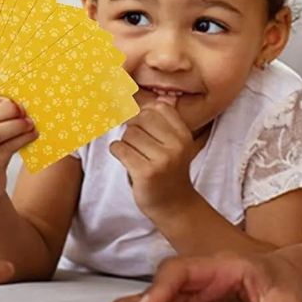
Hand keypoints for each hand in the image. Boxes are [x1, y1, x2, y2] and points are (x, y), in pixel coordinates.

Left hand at [109, 98, 198, 213]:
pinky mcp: (146, 173)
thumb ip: (167, 121)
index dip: (144, 112)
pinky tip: (127, 160)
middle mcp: (176, 146)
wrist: (175, 205)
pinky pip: (120, 149)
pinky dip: (118, 152)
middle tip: (138, 144)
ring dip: (125, 143)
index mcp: (184, 135)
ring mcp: (162, 160)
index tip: (140, 123)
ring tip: (134, 154)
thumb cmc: (170, 171)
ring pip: (128, 134)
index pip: (159, 107)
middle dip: (133, 129)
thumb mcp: (175, 144)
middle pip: (141, 118)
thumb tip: (161, 96)